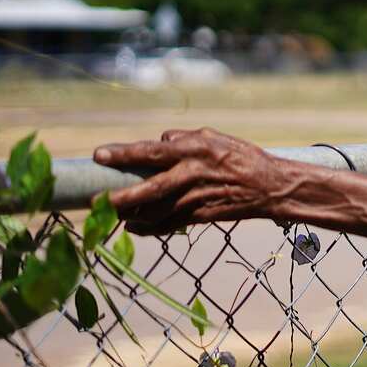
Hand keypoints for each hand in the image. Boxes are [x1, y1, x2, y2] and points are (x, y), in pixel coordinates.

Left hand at [93, 128, 288, 234]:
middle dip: (120, 195)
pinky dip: (149, 228)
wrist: (272, 187)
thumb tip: (159, 141)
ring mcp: (197, 197)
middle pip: (149, 187)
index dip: (123, 154)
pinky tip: (135, 228)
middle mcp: (193, 173)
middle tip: (95, 200)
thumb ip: (184, 138)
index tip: (98, 156)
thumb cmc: (242, 158)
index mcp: (195, 149)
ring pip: (156, 211)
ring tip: (112, 214)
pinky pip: (169, 225)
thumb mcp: (215, 137)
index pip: (151, 151)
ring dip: (131, 215)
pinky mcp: (202, 216)